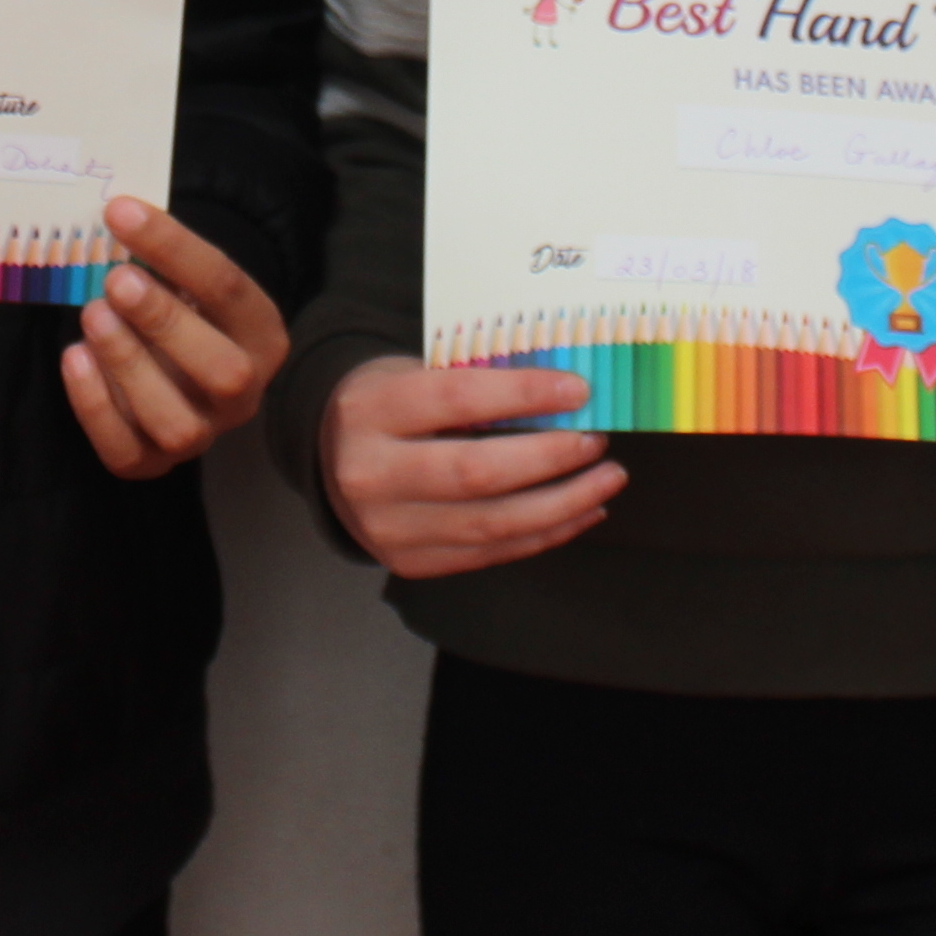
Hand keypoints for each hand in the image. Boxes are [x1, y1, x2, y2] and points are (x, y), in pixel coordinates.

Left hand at [60, 199, 288, 477]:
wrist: (178, 366)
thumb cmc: (180, 308)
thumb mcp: (185, 278)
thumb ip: (160, 255)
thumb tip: (116, 213)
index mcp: (261, 334)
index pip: (228, 289)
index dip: (175, 249)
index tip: (122, 212)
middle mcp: (242, 393)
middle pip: (223, 371)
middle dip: (165, 322)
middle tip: (116, 279)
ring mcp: (202, 434)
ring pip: (177, 424)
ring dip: (130, 366)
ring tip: (92, 316)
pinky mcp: (154, 463)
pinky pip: (127, 453)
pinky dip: (96, 407)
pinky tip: (74, 357)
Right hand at [319, 356, 623, 577]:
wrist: (329, 456)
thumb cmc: (389, 404)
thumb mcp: (414, 373)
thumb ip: (476, 382)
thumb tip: (566, 393)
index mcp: (371, 410)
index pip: (457, 398)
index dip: (523, 394)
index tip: (578, 390)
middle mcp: (372, 474)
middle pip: (475, 472)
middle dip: (549, 458)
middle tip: (596, 441)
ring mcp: (388, 528)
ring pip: (491, 524)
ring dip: (562, 503)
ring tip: (607, 479)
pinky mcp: (410, 562)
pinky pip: (490, 553)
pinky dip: (545, 534)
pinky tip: (582, 511)